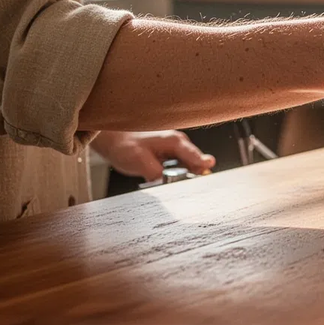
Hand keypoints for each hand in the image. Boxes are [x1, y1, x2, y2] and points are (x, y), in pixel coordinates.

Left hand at [91, 130, 215, 181]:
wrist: (113, 139)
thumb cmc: (125, 145)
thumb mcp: (140, 162)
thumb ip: (157, 174)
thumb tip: (169, 185)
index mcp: (174, 141)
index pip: (194, 155)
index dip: (203, 164)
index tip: (210, 169)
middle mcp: (178, 143)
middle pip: (194, 163)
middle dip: (192, 175)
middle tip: (182, 185)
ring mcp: (175, 148)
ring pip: (187, 166)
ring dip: (183, 176)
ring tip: (169, 181)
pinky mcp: (170, 154)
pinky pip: (180, 167)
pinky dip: (176, 174)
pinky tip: (164, 178)